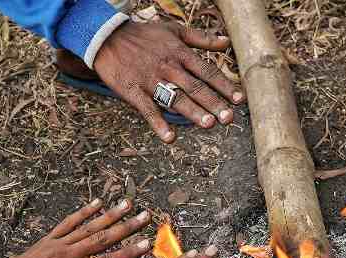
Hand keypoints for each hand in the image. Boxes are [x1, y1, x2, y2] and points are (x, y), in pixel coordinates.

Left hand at [0, 199, 150, 257]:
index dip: (128, 253)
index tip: (146, 244)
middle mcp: (67, 255)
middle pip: (103, 239)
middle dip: (127, 227)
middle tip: (146, 216)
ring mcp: (58, 244)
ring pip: (89, 227)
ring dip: (110, 215)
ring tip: (128, 203)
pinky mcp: (49, 239)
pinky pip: (68, 222)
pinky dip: (83, 212)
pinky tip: (97, 202)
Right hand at [93, 21, 245, 142]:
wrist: (106, 36)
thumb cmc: (144, 35)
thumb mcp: (174, 30)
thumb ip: (201, 38)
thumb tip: (226, 42)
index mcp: (180, 53)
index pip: (207, 71)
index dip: (224, 85)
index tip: (239, 100)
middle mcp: (168, 67)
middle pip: (194, 87)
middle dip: (212, 103)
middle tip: (228, 118)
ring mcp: (150, 80)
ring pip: (175, 98)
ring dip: (192, 112)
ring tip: (208, 125)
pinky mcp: (133, 91)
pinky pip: (147, 109)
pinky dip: (158, 124)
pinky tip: (170, 138)